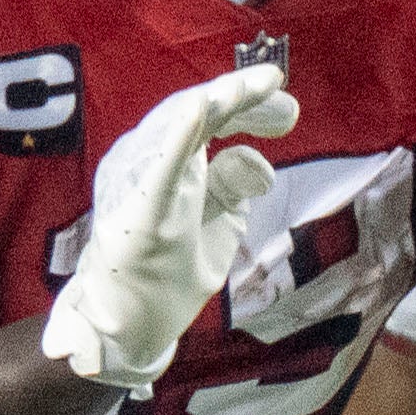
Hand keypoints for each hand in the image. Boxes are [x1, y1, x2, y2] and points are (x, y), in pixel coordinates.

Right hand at [41, 63, 297, 392]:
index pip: (210, 119)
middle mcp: (147, 166)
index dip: (246, 103)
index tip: (289, 106)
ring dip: (211, 103)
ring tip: (244, 87)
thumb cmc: (166, 274)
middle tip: (274, 83)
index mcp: (171, 166)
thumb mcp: (215, 226)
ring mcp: (135, 187)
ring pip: (172, 128)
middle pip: (194, 113)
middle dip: (236, 95)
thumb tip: (259, 158)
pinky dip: (177, 138)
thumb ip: (233, 188)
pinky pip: (156, 172)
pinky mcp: (136, 217)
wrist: (126, 331)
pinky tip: (199, 110)